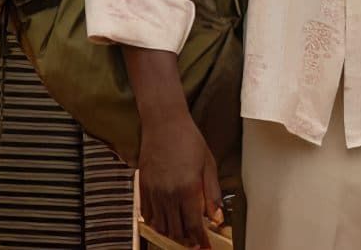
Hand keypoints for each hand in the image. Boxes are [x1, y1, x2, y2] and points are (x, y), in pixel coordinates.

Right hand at [138, 114, 223, 247]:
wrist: (164, 123)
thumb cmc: (188, 139)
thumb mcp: (208, 165)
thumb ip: (212, 194)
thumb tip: (217, 217)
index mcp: (187, 189)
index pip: (193, 225)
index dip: (200, 240)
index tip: (205, 247)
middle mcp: (168, 194)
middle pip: (175, 230)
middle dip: (187, 239)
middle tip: (196, 241)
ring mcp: (153, 191)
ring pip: (160, 225)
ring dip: (172, 233)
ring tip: (182, 232)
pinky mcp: (143, 187)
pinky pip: (148, 214)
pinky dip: (156, 222)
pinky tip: (166, 221)